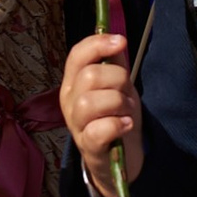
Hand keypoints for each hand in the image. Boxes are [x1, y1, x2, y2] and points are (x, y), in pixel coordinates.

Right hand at [61, 28, 141, 191]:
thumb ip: (114, 64)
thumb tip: (117, 39)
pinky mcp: (88, 146)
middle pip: (89, 76)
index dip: (98, 44)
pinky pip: (98, 130)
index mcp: (73, 83)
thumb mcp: (117, 86)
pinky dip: (117, 125)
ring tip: (126, 112)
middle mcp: (69, 102)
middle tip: (127, 94)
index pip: (76, 55)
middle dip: (118, 80)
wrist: (117, 158)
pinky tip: (125, 125)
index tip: (121, 42)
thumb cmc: (116, 116)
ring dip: (118, 103)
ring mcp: (76, 125)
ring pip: (90, 102)